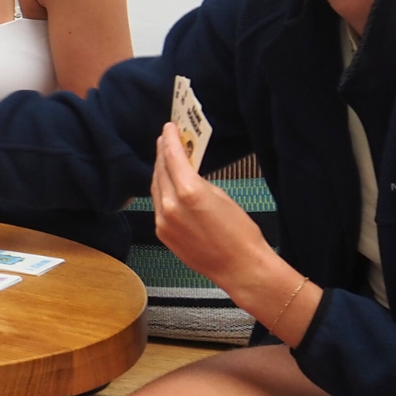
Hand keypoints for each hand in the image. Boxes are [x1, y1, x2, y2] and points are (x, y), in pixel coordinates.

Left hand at [149, 122, 271, 286]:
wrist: (239, 267)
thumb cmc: (240, 232)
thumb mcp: (221, 196)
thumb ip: (198, 182)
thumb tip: (186, 171)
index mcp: (188, 193)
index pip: (172, 158)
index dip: (169, 140)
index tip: (168, 128)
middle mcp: (169, 206)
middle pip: (160, 171)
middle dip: (162, 154)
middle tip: (165, 139)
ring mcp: (162, 221)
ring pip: (156, 188)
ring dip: (160, 172)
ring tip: (165, 158)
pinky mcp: (162, 233)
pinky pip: (157, 205)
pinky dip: (162, 192)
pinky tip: (167, 185)